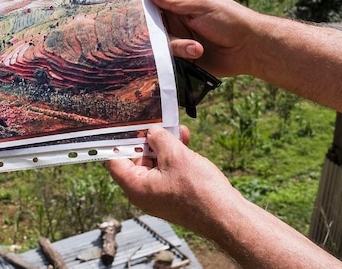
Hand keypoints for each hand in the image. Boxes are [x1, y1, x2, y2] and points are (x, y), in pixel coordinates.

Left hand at [106, 127, 238, 233]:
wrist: (227, 216)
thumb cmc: (199, 190)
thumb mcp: (175, 155)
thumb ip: (158, 139)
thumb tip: (152, 132)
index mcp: (136, 187)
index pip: (115, 161)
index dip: (120, 142)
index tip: (126, 126)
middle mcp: (144, 194)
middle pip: (136, 160)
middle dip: (148, 140)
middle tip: (157, 124)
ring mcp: (159, 195)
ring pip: (155, 163)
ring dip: (165, 146)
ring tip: (177, 130)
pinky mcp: (174, 195)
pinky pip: (168, 171)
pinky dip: (175, 157)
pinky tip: (186, 141)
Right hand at [147, 0, 263, 77]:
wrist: (250, 49)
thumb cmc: (230, 20)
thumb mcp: (202, 5)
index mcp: (179, 5)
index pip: (152, 3)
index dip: (142, 7)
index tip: (131, 11)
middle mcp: (176, 23)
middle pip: (151, 28)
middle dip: (157, 33)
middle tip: (164, 34)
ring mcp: (179, 42)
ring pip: (160, 45)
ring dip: (179, 46)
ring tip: (198, 48)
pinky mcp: (183, 60)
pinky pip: (169, 61)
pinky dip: (180, 58)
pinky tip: (196, 54)